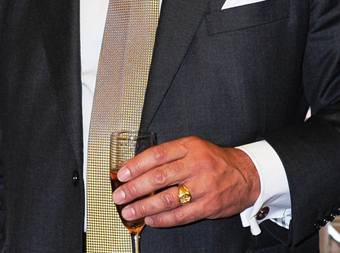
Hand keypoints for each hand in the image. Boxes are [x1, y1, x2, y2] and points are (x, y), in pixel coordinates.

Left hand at [110, 136, 260, 227]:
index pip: (157, 155)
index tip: (122, 174)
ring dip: (145, 206)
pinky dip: (163, 219)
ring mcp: (203, 186)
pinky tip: (150, 219)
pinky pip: (182, 215)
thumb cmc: (213, 160)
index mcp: (189, 147)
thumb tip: (137, 167)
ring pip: (168, 198)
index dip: (136, 164)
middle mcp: (195, 165)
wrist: (246, 174)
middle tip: (119, 195)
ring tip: (129, 211)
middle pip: (159, 177)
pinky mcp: (209, 206)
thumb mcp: (192, 147)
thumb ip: (168, 155)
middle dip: (135, 188)